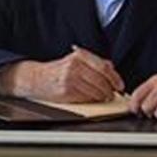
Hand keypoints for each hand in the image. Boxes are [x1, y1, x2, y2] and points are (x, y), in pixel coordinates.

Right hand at [0, 47, 123, 102]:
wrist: (36, 78)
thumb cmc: (57, 70)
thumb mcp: (74, 60)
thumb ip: (93, 63)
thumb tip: (112, 70)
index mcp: (79, 55)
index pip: (104, 66)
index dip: (115, 77)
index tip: (119, 85)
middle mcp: (75, 65)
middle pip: (102, 79)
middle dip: (110, 89)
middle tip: (113, 93)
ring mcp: (70, 79)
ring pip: (96, 90)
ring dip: (103, 96)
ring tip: (104, 97)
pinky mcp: (66, 91)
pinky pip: (86, 97)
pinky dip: (93, 100)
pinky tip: (93, 99)